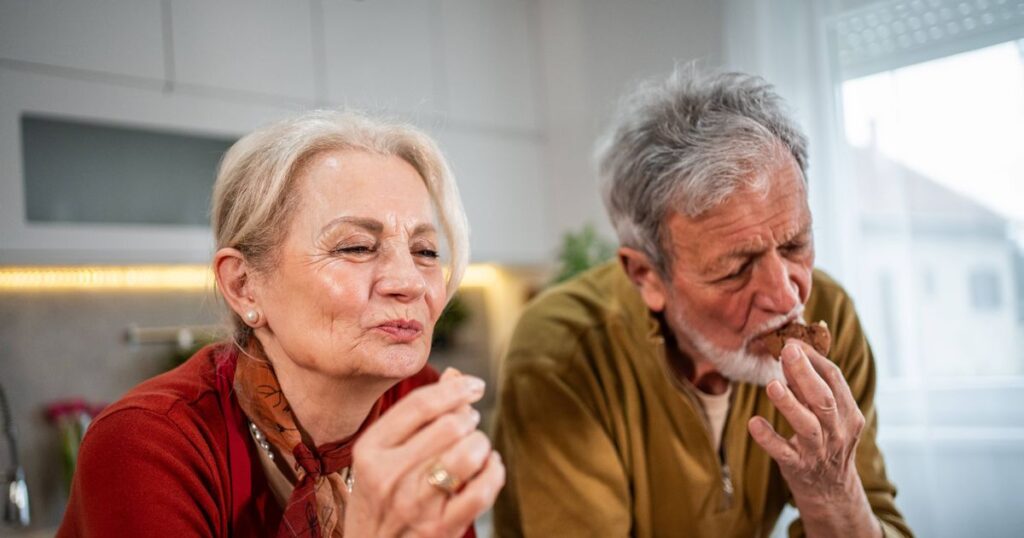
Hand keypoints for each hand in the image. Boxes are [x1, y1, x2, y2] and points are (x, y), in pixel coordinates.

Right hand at [343, 369, 505, 537]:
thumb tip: (455, 376)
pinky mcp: (440, 529)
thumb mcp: (382, 453)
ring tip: (476, 447)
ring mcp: (415, 504)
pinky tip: (489, 468)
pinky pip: (482, 490)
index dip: (455, 388)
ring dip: (480, 444)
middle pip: (449, 426)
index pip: (420, 404)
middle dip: (469, 419)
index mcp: (371, 449)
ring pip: (467, 455)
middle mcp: (389, 476)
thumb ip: (416, 415)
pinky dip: (494, 472)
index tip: (475, 385)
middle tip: (469, 424)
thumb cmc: (380, 496)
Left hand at [747, 340, 879, 537]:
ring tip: (772, 385)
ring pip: (808, 425)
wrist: (832, 493)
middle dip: (805, 373)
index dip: (813, 358)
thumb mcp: (828, 415)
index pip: (834, 379)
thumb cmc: (826, 443)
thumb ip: (811, 387)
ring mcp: (819, 451)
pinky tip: (754, 423)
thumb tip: (791, 352)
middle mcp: (837, 431)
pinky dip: (769, 437)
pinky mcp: (799, 467)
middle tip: (786, 350)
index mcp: (848, 413)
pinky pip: (784, 452)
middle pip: (824, 399)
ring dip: (789, 404)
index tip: (792, 341)